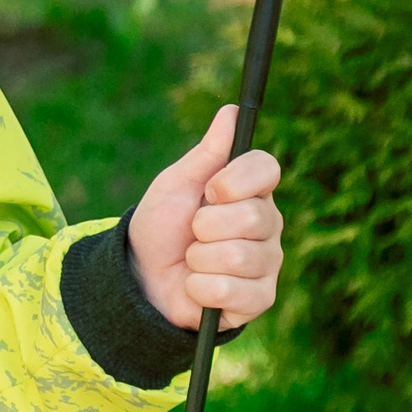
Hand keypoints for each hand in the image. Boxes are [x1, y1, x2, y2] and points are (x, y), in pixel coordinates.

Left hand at [126, 106, 283, 330]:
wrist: (143, 276)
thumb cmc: (162, 226)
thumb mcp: (175, 185)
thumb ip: (207, 152)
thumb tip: (232, 112)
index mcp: (251, 192)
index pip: (268, 169)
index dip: (236, 179)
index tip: (210, 190)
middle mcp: (267, 226)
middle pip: (254, 216)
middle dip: (206, 225)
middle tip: (193, 232)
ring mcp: (267, 264)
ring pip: (240, 256)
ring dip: (199, 259)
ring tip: (192, 261)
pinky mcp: (259, 299)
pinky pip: (233, 291)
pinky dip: (201, 288)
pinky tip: (197, 286)